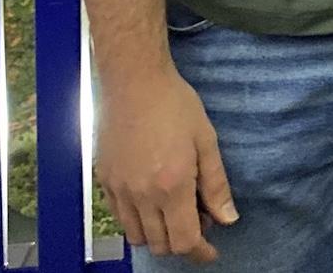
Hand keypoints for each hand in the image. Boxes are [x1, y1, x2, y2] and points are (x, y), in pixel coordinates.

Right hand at [95, 63, 237, 262]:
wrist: (134, 81)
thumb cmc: (174, 103)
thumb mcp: (206, 139)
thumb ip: (216, 184)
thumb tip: (228, 219)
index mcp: (172, 186)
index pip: (184, 240)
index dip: (201, 252)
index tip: (211, 250)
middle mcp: (142, 196)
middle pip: (160, 245)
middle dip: (181, 242)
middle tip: (197, 218)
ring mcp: (119, 190)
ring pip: (137, 236)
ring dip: (158, 234)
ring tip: (174, 208)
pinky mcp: (104, 181)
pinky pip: (119, 217)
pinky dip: (136, 220)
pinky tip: (150, 198)